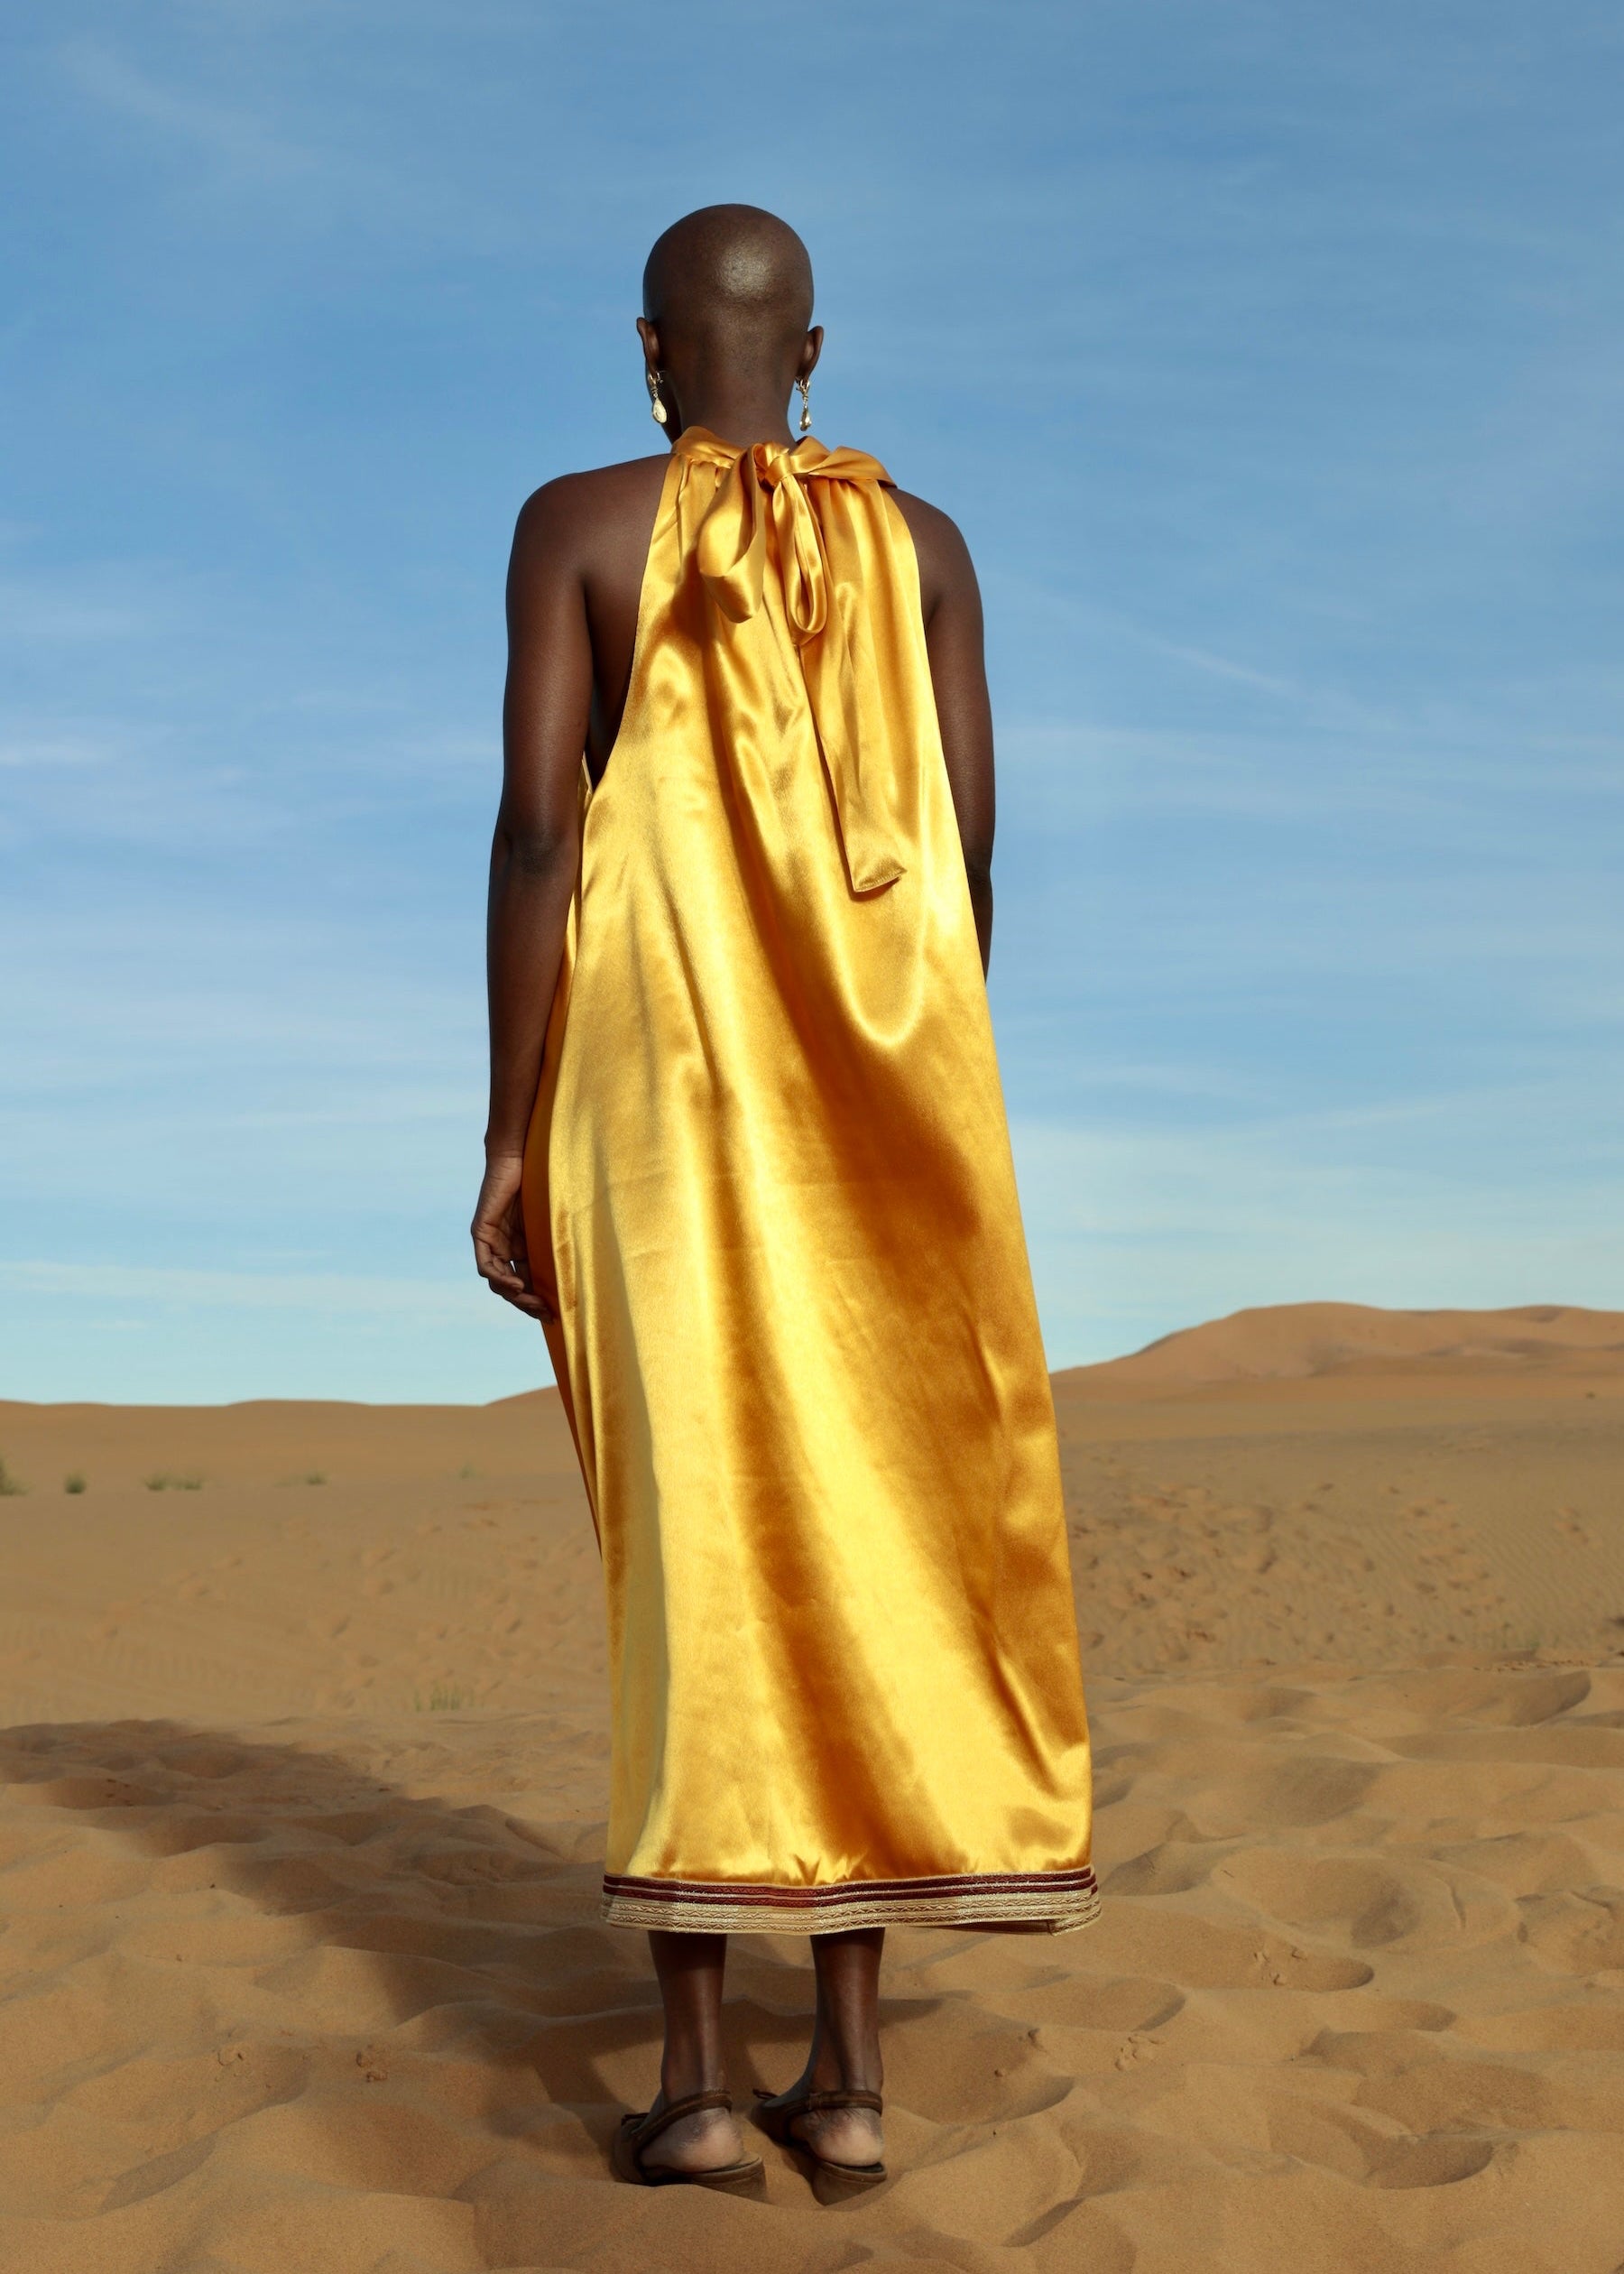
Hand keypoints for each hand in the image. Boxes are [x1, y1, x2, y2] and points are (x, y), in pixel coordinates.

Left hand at [471, 1151, 548, 1319]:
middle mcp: (502, 1247)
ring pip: (496, 1281)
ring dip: (514, 1296)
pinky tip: (518, 1285)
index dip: (536, 1301)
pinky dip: (500, 1278)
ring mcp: (490, 1240)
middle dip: (527, 1305)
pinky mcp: (481, 1231)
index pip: (523, 1283)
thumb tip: (586, 1264)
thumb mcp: (551, 1221)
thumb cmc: (540, 1182)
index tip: (553, 1314)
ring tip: (534, 1303)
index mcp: (518, 1247)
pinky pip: (485, 1264)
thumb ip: (556, 1241)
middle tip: (546, 1315)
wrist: (518, 1157)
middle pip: (509, 1287)